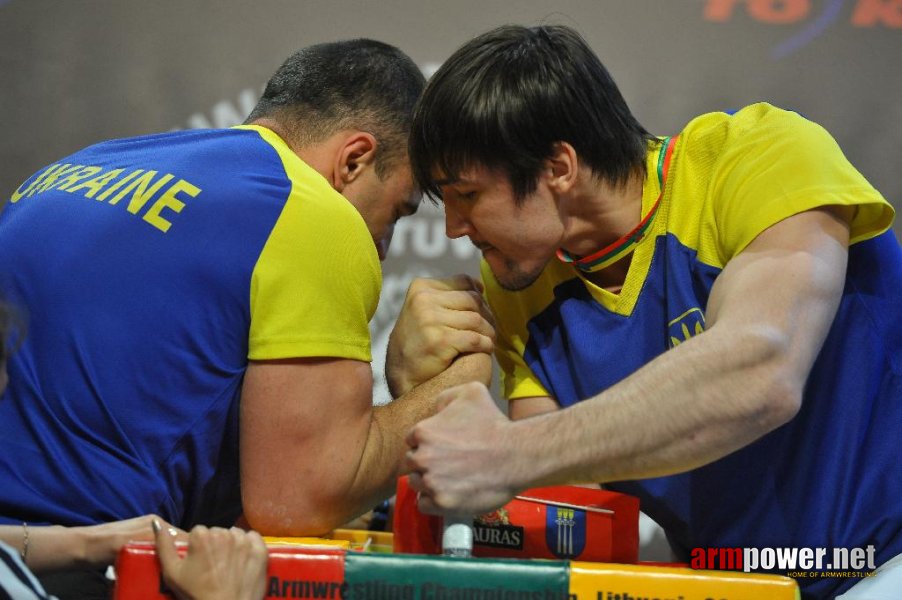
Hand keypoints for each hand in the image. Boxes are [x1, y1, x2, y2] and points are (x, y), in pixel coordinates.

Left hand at [83, 514, 185, 567]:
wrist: (77, 550)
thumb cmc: (99, 546)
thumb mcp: (125, 541)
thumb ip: (147, 539)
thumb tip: (170, 544)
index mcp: (154, 523)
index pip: (181, 535)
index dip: (189, 549)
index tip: (193, 565)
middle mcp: (152, 527)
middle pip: (174, 544)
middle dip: (180, 558)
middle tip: (182, 574)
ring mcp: (144, 538)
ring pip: (165, 552)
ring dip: (169, 564)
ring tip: (172, 577)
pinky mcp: (137, 549)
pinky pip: (155, 557)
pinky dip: (158, 566)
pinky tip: (157, 576)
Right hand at [154, 521, 267, 599]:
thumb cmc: (196, 595)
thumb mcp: (172, 573)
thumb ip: (164, 545)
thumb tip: (157, 523)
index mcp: (202, 536)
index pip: (198, 532)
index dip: (197, 547)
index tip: (199, 562)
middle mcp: (224, 533)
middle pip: (217, 532)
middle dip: (215, 545)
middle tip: (212, 567)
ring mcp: (244, 541)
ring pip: (235, 534)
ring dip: (231, 545)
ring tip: (227, 565)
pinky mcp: (260, 549)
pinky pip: (253, 538)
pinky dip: (249, 545)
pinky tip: (243, 560)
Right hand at [386, 275, 494, 397]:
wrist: (402, 372)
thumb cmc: (418, 339)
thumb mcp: (424, 308)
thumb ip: (448, 296)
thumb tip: (480, 286)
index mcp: (421, 287)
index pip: (464, 281)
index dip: (479, 295)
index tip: (482, 310)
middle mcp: (424, 300)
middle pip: (473, 300)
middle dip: (487, 315)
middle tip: (489, 328)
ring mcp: (431, 320)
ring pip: (476, 319)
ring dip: (488, 331)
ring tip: (489, 339)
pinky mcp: (440, 341)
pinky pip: (475, 339)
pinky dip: (485, 344)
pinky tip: (486, 349)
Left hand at [404, 382, 517, 514]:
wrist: (517, 455)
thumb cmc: (495, 423)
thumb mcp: (471, 392)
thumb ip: (446, 398)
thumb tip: (435, 412)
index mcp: (424, 431)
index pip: (412, 440)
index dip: (427, 443)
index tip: (442, 446)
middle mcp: (423, 457)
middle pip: (412, 462)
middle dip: (426, 461)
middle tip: (447, 463)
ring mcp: (432, 482)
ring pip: (416, 483)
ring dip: (428, 481)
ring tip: (449, 479)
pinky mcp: (442, 503)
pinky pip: (424, 505)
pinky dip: (433, 501)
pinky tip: (447, 493)